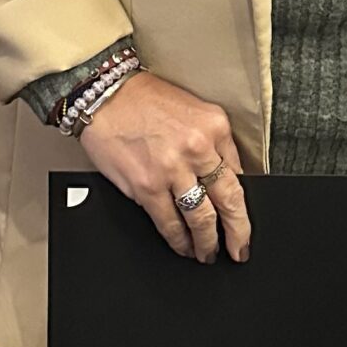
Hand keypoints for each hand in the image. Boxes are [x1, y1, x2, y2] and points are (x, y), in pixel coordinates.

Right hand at [77, 72, 250, 262]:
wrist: (104, 94)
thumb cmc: (144, 100)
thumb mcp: (193, 111)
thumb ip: (212, 144)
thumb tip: (224, 181)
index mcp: (215, 127)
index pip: (240, 175)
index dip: (243, 205)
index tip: (243, 221)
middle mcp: (198, 147)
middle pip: (230, 201)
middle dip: (238, 232)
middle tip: (239, 250)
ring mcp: (173, 169)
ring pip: (201, 218)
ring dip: (207, 242)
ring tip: (207, 253)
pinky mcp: (147, 186)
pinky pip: (169, 223)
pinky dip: (178, 240)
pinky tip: (182, 247)